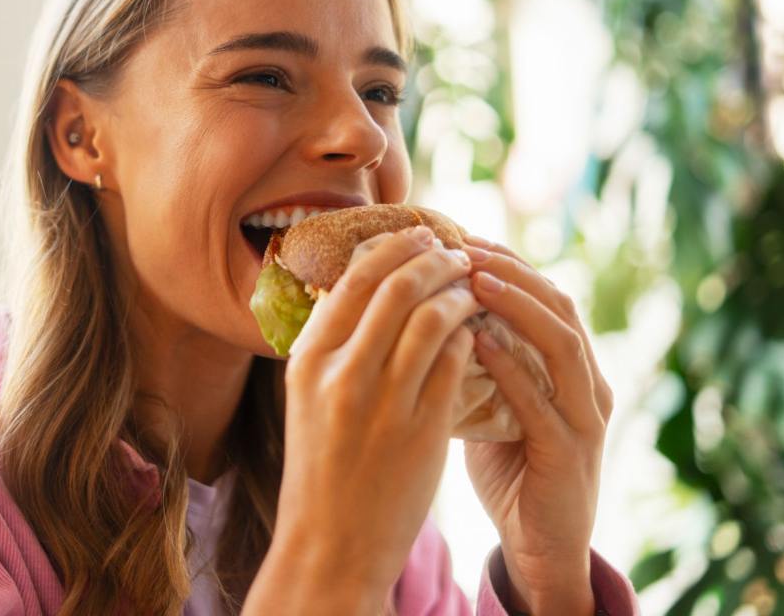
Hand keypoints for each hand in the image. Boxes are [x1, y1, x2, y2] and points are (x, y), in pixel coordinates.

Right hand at [270, 226, 477, 601]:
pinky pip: (455, 360)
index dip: (391, 248)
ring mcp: (383, 401)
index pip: (352, 279)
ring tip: (473, 286)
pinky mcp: (423, 429)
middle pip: (396, 286)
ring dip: (459, 291)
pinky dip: (470, 336)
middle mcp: (340, 373)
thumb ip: (333, 346)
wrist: (329, 548)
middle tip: (456, 250)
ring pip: (432, 316)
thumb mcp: (309, 399)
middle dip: (433, 258)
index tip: (417, 236)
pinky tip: (477, 332)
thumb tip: (364, 288)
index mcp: (307, 360)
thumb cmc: (321, 469)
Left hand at [460, 235, 612, 615]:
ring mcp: (585, 418)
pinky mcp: (570, 454)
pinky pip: (541, 401)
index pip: (545, 296)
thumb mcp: (493, 403)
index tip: (461, 237)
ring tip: (473, 278)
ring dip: (517, 306)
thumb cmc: (510, 470)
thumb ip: (477, 360)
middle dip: (511, 271)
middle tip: (463, 246)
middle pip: (559, 306)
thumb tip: (423, 310)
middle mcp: (587, 384)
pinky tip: (478, 340)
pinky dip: (511, 366)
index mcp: (570, 368)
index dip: (507, 262)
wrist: (539, 548)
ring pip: (561, 343)